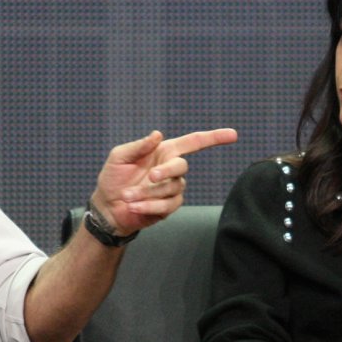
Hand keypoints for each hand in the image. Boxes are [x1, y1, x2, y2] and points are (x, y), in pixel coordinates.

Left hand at [90, 128, 236, 234]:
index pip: (194, 142)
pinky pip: (166, 206)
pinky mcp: (168, 207)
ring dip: (148, 193)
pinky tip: (134, 206)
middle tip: (150, 177)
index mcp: (163, 152)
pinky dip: (148, 206)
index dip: (214, 138)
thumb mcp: (119, 157)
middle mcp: (171, 169)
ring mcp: (172, 189)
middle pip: (182, 166)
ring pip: (172, 188)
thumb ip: (138, 146)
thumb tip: (157, 134)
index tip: (234, 135)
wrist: (107, 207)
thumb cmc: (113, 178)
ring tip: (127, 196)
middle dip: (166, 171)